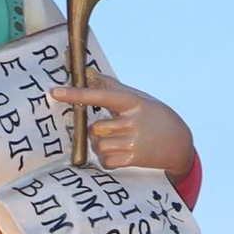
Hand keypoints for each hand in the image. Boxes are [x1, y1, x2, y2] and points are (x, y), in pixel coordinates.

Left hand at [50, 78, 193, 180]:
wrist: (179, 143)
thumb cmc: (154, 116)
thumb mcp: (138, 98)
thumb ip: (111, 87)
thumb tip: (87, 72)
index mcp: (132, 103)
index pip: (100, 96)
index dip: (76, 94)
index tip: (54, 92)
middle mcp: (132, 122)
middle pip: (94, 128)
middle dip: (96, 131)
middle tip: (110, 130)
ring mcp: (133, 142)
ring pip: (98, 146)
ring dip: (101, 146)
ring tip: (118, 142)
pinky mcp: (133, 160)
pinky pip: (106, 161)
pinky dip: (108, 159)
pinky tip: (121, 153)